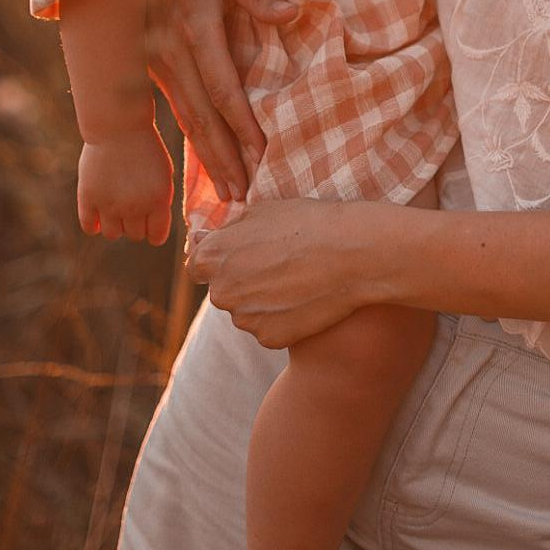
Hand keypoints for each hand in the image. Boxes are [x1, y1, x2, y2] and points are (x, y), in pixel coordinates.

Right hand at [78, 129, 174, 244]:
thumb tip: (153, 229)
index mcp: (159, 201)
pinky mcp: (88, 199)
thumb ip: (160, 202)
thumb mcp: (164, 174)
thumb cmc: (146, 148)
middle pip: (134, 235)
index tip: (150, 222)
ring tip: (115, 205)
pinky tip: (98, 210)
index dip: (154, 230)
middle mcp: (135, 207)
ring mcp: (109, 205)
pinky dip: (93, 224)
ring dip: (115, 224)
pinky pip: (89, 227)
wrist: (119, 126)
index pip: (156, 237)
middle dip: (135, 223)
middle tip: (132, 203)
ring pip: (112, 234)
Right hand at [146, 0, 296, 202]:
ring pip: (188, 121)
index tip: (263, 155)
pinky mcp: (155, 70)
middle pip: (203, 117)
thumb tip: (290, 14)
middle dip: (225, 159)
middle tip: (245, 196)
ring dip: (208, 159)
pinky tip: (209, 164)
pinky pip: (179, 112)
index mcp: (195, 30)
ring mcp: (159, 65)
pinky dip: (195, 142)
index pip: (224, 89)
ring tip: (230, 193)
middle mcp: (172, 54)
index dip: (243, 126)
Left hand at [187, 199, 398, 348]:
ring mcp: (245, 319)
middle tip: (279, 262)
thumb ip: (226, 229)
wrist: (352, 254)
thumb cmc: (308, 222)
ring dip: (262, 299)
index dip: (219, 257)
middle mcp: (221, 292)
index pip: (196, 265)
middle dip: (242, 279)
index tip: (243, 252)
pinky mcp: (269, 339)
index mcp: (213, 256)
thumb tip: (201, 238)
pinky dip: (282, 317)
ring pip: (247, 310)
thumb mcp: (261, 210)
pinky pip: (268, 328)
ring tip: (297, 278)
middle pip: (224, 289)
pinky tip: (306, 297)